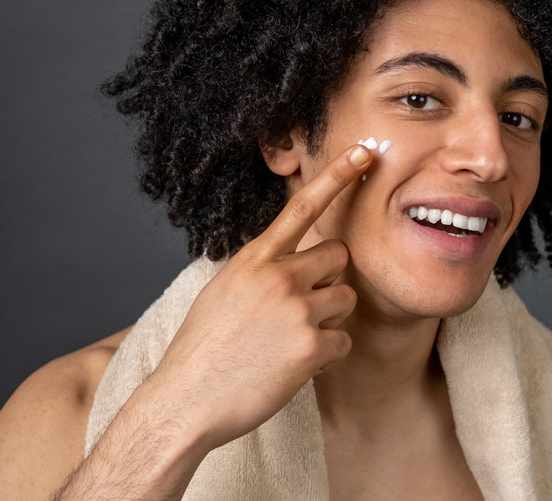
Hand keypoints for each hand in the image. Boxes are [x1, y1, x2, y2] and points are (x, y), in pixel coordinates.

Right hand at [140, 142, 371, 452]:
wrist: (186, 400)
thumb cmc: (202, 349)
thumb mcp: (223, 291)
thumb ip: (259, 270)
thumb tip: (293, 263)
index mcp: (253, 259)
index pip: (302, 207)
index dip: (337, 177)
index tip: (365, 152)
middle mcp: (277, 276)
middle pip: (339, 256)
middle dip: (331, 279)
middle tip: (306, 306)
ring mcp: (297, 310)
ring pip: (346, 299)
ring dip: (330, 320)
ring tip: (292, 340)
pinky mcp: (310, 346)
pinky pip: (344, 341)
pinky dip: (326, 357)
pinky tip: (294, 366)